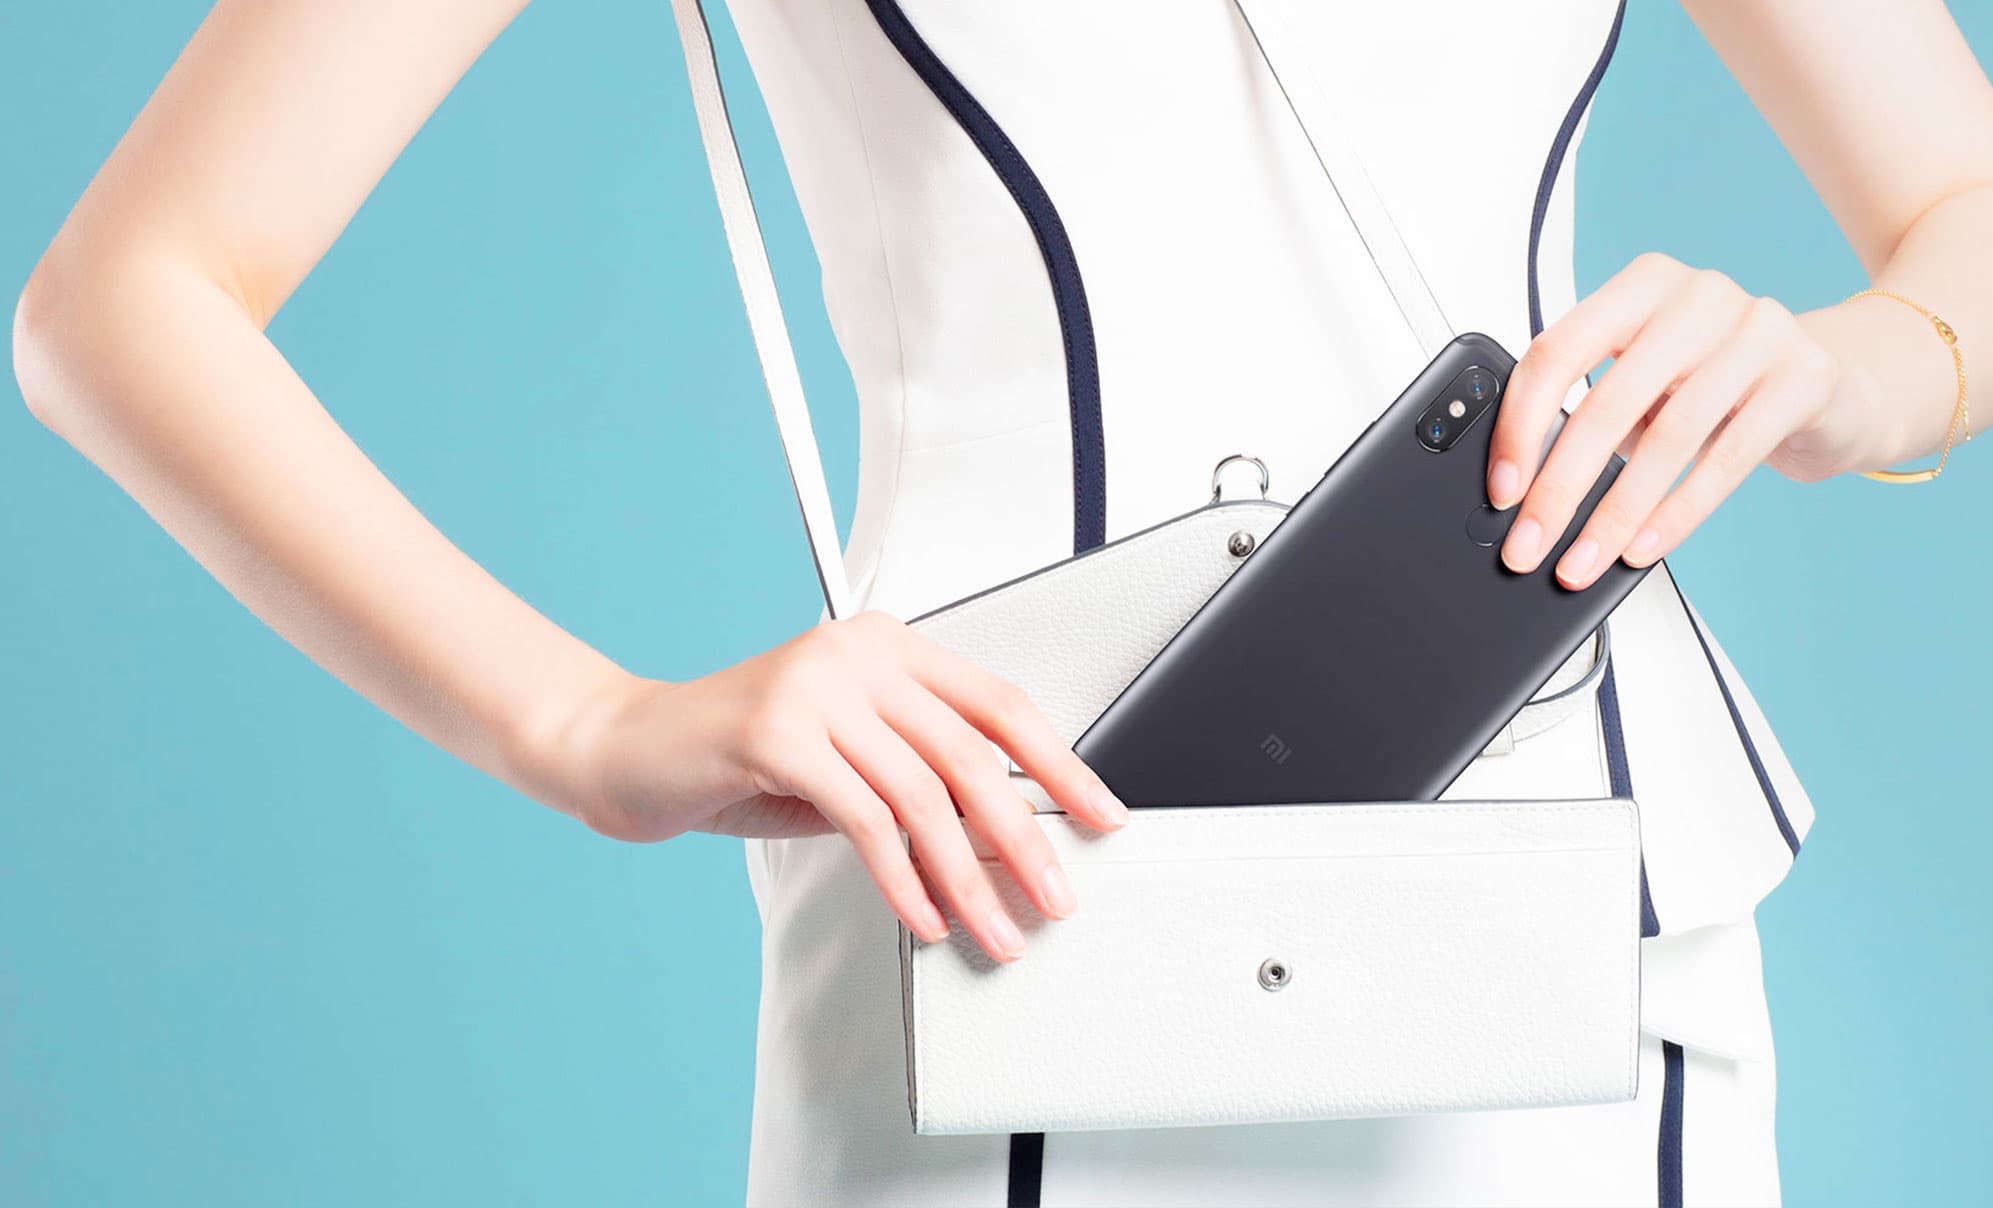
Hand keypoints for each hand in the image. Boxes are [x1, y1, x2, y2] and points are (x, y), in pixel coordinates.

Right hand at [556, 611, 1128, 961]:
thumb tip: (1006, 840)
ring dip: (969, 878)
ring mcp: (816, 686)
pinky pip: (867, 820)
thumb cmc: (735, 757)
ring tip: (992, 929)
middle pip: (974, 754)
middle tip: (1054, 896)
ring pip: (925, 796)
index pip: (1000, 703)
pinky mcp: (776, 731)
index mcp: (887, 645)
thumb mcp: (846, 762)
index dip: (1062, 764)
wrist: (624, 749)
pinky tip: (922, 915)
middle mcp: (858, 653)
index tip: (1101, 816)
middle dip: (1026, 838)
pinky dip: (904, 879)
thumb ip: (917, 784)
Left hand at [1487, 252, 1877, 587]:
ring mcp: (1758, 329)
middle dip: (1560, 488)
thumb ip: (1591, 412)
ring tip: (1584, 561)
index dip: (1521, 427)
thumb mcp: (1647, 385)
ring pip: (1667, 437)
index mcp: (1641, 287)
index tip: (1503, 489)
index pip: (1557, 352)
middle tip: (1530, 545)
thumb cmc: (1720, 388)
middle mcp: (1698, 295)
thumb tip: (1522, 491)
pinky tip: (1644, 546)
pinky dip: (1677, 512)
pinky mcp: (1804, 375)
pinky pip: (1727, 459)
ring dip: (1615, 513)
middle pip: (1606, 402)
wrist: (1835, 389)